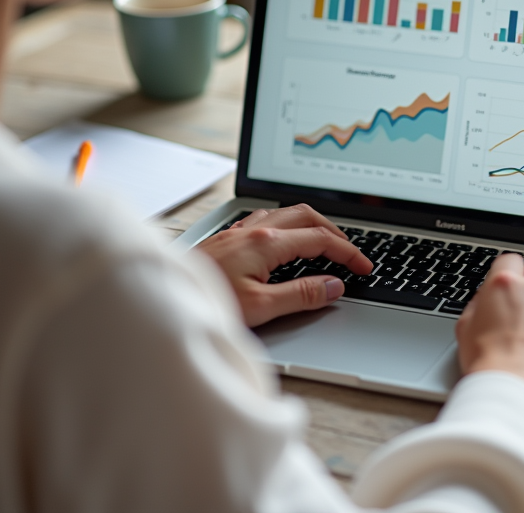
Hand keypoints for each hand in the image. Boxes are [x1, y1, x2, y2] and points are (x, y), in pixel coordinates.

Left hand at [197, 204, 371, 326]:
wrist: (159, 300)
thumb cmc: (203, 304)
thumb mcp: (260, 308)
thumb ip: (301, 295)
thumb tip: (333, 286)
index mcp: (266, 243)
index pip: (320, 239)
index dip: (348, 252)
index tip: (363, 267)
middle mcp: (252, 230)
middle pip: (307, 216)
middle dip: (335, 231)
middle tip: (351, 252)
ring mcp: (237, 232)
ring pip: (285, 214)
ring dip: (311, 225)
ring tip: (325, 243)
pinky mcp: (226, 240)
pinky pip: (265, 220)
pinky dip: (287, 227)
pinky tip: (284, 240)